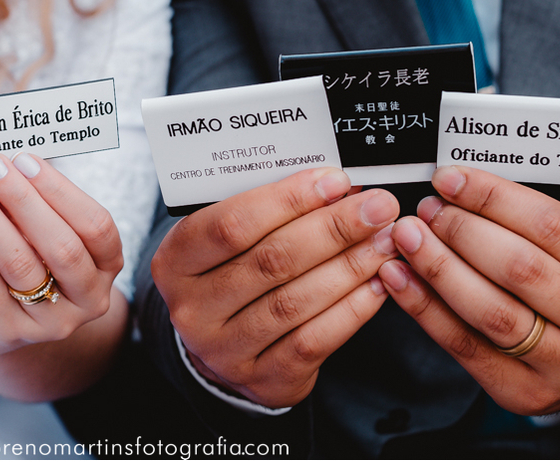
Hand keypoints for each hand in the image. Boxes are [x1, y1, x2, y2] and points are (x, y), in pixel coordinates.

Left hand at [0, 153, 122, 357]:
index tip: (25, 159)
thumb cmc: (20, 267)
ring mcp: (48, 321)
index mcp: (105, 266)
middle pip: (61, 246)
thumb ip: (22, 206)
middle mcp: (87, 298)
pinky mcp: (6, 330)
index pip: (96, 225)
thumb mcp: (34, 235)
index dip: (61, 190)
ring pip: (17, 260)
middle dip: (21, 198)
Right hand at [151, 168, 398, 408]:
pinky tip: (376, 284)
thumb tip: (335, 185)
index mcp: (175, 260)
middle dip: (333, 229)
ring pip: (294, 302)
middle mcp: (193, 308)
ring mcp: (224, 349)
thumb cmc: (229, 273)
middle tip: (377, 207)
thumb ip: (266, 211)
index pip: (231, 224)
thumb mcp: (227, 238)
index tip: (336, 181)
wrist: (220, 344)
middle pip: (270, 261)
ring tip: (384, 241)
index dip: (288, 200)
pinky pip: (313, 341)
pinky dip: (351, 310)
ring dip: (349, 266)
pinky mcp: (262, 379)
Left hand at [379, 165, 559, 414]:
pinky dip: (424, 308)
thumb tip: (459, 188)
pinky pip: (465, 346)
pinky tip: (400, 278)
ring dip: (438, 268)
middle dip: (461, 231)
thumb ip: (531, 219)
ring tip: (408, 237)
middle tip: (427, 209)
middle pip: (519, 269)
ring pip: (490, 311)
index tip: (450, 179)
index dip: (492, 198)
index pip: (550, 226)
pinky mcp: (526, 392)